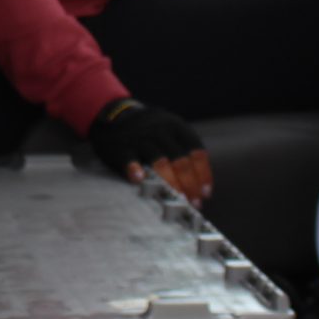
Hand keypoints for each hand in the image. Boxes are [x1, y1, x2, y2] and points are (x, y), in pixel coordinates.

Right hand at [89, 99, 212, 204]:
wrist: (113, 115)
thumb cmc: (148, 132)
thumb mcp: (169, 131)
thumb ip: (183, 151)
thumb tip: (201, 185)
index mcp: (176, 126)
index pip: (196, 152)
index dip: (203, 174)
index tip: (205, 193)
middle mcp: (160, 130)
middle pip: (180, 160)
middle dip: (190, 184)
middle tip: (193, 202)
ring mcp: (140, 138)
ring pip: (160, 162)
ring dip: (171, 183)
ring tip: (177, 200)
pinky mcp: (121, 146)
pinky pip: (129, 159)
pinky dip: (134, 170)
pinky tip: (139, 180)